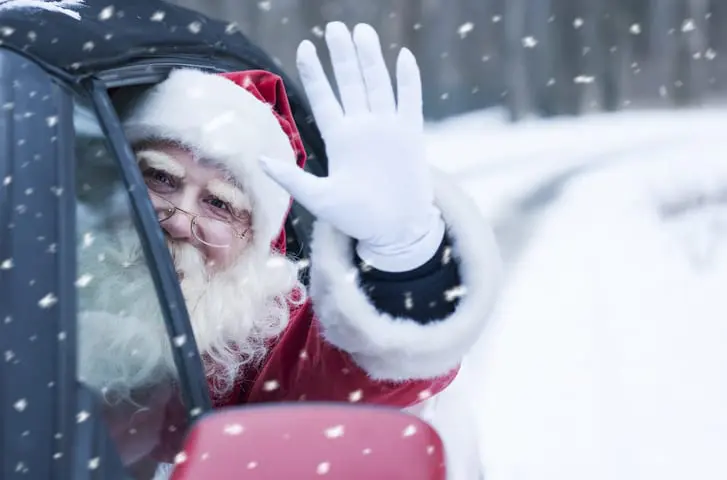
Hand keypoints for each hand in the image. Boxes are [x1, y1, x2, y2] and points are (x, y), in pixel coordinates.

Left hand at [259, 22, 444, 271]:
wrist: (396, 230)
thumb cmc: (357, 218)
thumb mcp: (320, 199)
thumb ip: (292, 179)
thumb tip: (259, 161)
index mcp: (339, 139)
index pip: (324, 98)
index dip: (315, 73)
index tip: (306, 47)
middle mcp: (362, 128)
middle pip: (351, 83)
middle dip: (342, 55)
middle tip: (335, 27)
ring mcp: (387, 129)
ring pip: (378, 84)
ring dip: (370, 59)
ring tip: (361, 30)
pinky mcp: (411, 135)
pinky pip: (409, 100)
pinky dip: (407, 80)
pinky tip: (403, 56)